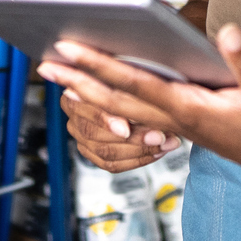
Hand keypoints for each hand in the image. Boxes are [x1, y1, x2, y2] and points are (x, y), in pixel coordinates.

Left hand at [38, 25, 240, 201]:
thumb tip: (228, 31)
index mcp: (190, 109)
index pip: (134, 82)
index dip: (99, 64)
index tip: (67, 49)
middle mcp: (178, 119)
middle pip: (118, 98)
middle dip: (80, 81)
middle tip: (44, 64)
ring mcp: (183, 125)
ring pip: (127, 108)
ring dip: (94, 92)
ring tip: (65, 79)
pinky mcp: (192, 126)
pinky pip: (144, 114)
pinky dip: (119, 103)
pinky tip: (110, 97)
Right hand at [58, 90, 177, 172]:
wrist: (134, 93)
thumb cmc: (127, 80)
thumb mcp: (125, 75)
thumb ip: (123, 83)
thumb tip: (131, 87)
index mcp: (74, 93)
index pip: (84, 109)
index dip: (105, 119)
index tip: (126, 127)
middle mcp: (74, 117)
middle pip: (94, 135)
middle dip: (132, 138)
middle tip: (159, 135)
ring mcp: (82, 138)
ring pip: (106, 153)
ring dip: (141, 150)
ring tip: (166, 142)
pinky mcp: (94, 155)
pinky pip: (112, 165)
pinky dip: (137, 160)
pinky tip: (157, 152)